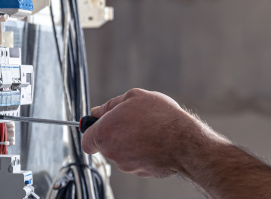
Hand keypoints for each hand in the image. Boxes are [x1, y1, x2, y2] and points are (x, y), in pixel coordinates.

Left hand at [81, 88, 212, 177]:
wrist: (184, 141)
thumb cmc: (159, 117)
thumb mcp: (134, 97)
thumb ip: (110, 105)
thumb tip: (98, 111)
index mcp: (105, 133)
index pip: (86, 140)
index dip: (92, 132)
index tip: (100, 126)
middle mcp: (112, 152)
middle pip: (106, 145)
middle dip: (116, 134)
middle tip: (133, 121)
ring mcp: (127, 165)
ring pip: (123, 153)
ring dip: (131, 142)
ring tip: (149, 129)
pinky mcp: (141, 172)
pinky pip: (137, 160)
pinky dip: (143, 152)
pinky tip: (156, 141)